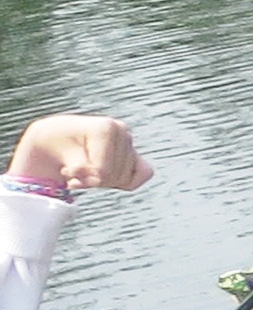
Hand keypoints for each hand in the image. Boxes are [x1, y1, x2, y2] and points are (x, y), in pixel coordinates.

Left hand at [8, 115, 148, 195]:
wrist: (51, 138)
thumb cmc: (52, 143)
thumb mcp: (60, 154)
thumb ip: (80, 167)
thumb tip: (98, 179)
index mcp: (106, 127)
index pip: (104, 170)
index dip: (83, 178)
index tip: (66, 170)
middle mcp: (122, 131)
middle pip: (115, 175)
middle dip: (92, 180)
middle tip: (72, 172)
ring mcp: (129, 141)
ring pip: (125, 178)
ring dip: (100, 181)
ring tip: (83, 170)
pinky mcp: (134, 153)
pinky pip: (144, 174)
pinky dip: (125, 181)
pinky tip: (103, 175)